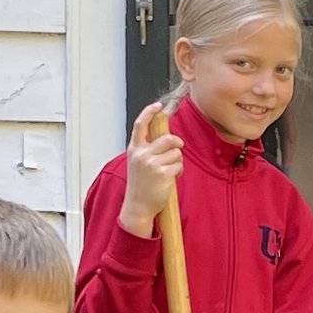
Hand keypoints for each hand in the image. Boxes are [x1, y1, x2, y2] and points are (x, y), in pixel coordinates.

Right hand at [119, 102, 183, 236]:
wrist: (138, 207)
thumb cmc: (140, 186)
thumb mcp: (137, 163)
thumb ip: (147, 149)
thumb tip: (165, 137)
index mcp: (134, 149)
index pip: (140, 125)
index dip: (149, 112)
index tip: (158, 105)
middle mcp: (141, 154)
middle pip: (168, 138)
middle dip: (176, 144)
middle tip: (176, 150)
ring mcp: (152, 163)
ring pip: (176, 152)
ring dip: (177, 161)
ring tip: (168, 171)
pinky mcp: (163, 173)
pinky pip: (179, 164)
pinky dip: (178, 171)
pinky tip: (170, 179)